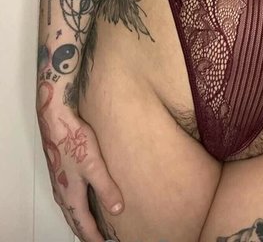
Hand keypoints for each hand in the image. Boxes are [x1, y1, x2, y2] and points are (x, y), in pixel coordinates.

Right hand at [36, 84, 123, 241]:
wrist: (57, 121)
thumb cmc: (73, 142)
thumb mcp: (94, 166)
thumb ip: (106, 189)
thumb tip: (118, 210)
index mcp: (70, 197)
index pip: (83, 225)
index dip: (94, 237)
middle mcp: (63, 193)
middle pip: (75, 220)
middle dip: (87, 231)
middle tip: (100, 238)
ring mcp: (61, 183)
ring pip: (72, 208)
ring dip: (83, 218)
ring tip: (95, 222)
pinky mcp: (62, 172)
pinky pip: (71, 196)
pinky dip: (79, 204)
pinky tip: (87, 197)